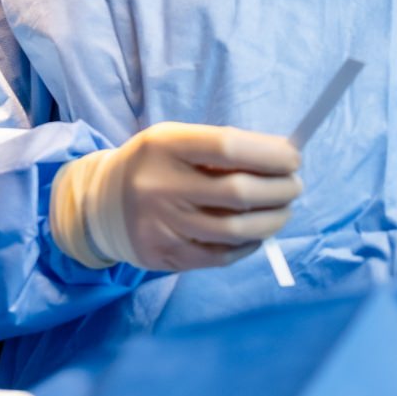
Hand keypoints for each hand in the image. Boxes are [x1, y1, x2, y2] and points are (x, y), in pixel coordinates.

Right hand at [54, 122, 301, 271]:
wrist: (100, 204)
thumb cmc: (156, 163)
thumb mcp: (179, 139)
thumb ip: (224, 146)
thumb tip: (281, 157)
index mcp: (168, 146)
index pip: (229, 147)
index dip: (269, 153)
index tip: (293, 158)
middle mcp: (162, 186)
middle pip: (238, 193)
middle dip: (279, 190)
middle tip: (295, 186)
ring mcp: (163, 226)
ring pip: (234, 230)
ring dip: (271, 220)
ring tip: (284, 209)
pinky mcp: (165, 257)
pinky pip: (219, 256)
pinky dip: (248, 245)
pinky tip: (257, 233)